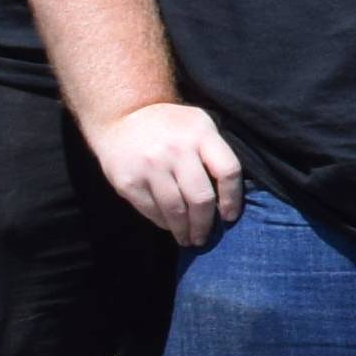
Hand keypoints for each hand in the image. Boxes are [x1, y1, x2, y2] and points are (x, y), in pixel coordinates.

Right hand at [87, 101, 242, 249]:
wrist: (122, 115)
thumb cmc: (170, 125)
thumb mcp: (199, 125)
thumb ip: (215, 152)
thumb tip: (230, 194)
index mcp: (201, 134)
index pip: (228, 171)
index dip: (233, 198)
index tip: (230, 216)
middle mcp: (176, 150)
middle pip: (200, 197)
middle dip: (205, 224)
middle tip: (205, 238)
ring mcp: (150, 166)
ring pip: (175, 209)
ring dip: (184, 230)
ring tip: (188, 240)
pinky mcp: (128, 181)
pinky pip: (151, 210)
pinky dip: (163, 223)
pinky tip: (169, 227)